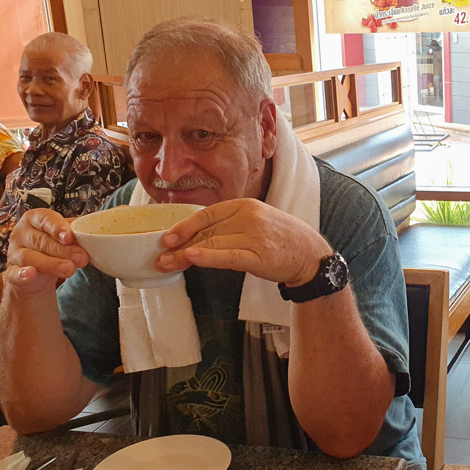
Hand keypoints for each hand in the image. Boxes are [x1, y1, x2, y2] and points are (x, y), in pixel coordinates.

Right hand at [4, 209, 88, 294]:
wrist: (37, 272)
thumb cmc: (53, 247)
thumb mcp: (64, 237)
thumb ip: (75, 234)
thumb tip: (94, 234)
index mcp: (35, 219)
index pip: (45, 218)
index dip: (57, 227)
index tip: (69, 237)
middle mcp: (21, 234)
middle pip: (41, 240)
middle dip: (63, 250)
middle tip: (82, 258)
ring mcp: (14, 253)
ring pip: (30, 257)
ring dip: (51, 264)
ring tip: (69, 269)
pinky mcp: (12, 272)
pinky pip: (15, 273)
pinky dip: (22, 275)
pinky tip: (31, 274)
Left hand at [157, 198, 329, 285]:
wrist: (311, 255)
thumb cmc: (282, 240)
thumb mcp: (256, 222)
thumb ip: (230, 225)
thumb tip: (197, 236)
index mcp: (245, 206)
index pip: (207, 214)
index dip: (184, 226)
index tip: (166, 237)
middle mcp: (249, 217)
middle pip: (206, 231)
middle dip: (179, 245)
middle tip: (158, 256)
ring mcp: (255, 236)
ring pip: (212, 244)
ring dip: (185, 255)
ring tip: (166, 264)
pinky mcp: (260, 256)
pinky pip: (228, 256)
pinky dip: (208, 257)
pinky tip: (191, 258)